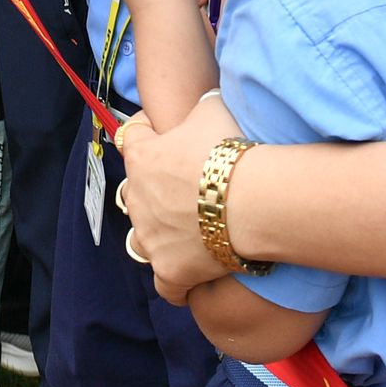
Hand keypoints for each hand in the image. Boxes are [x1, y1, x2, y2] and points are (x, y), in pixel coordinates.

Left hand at [115, 87, 244, 300]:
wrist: (253, 200)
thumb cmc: (232, 150)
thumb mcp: (212, 107)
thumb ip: (198, 105)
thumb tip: (203, 100)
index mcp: (142, 157)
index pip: (132, 137)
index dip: (147, 133)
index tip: (164, 134)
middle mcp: (138, 199)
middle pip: (134, 192)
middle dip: (153, 189)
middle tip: (185, 188)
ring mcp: (151, 239)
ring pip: (142, 239)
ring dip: (158, 235)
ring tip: (185, 233)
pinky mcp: (170, 271)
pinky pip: (165, 286)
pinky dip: (176, 283)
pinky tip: (191, 278)